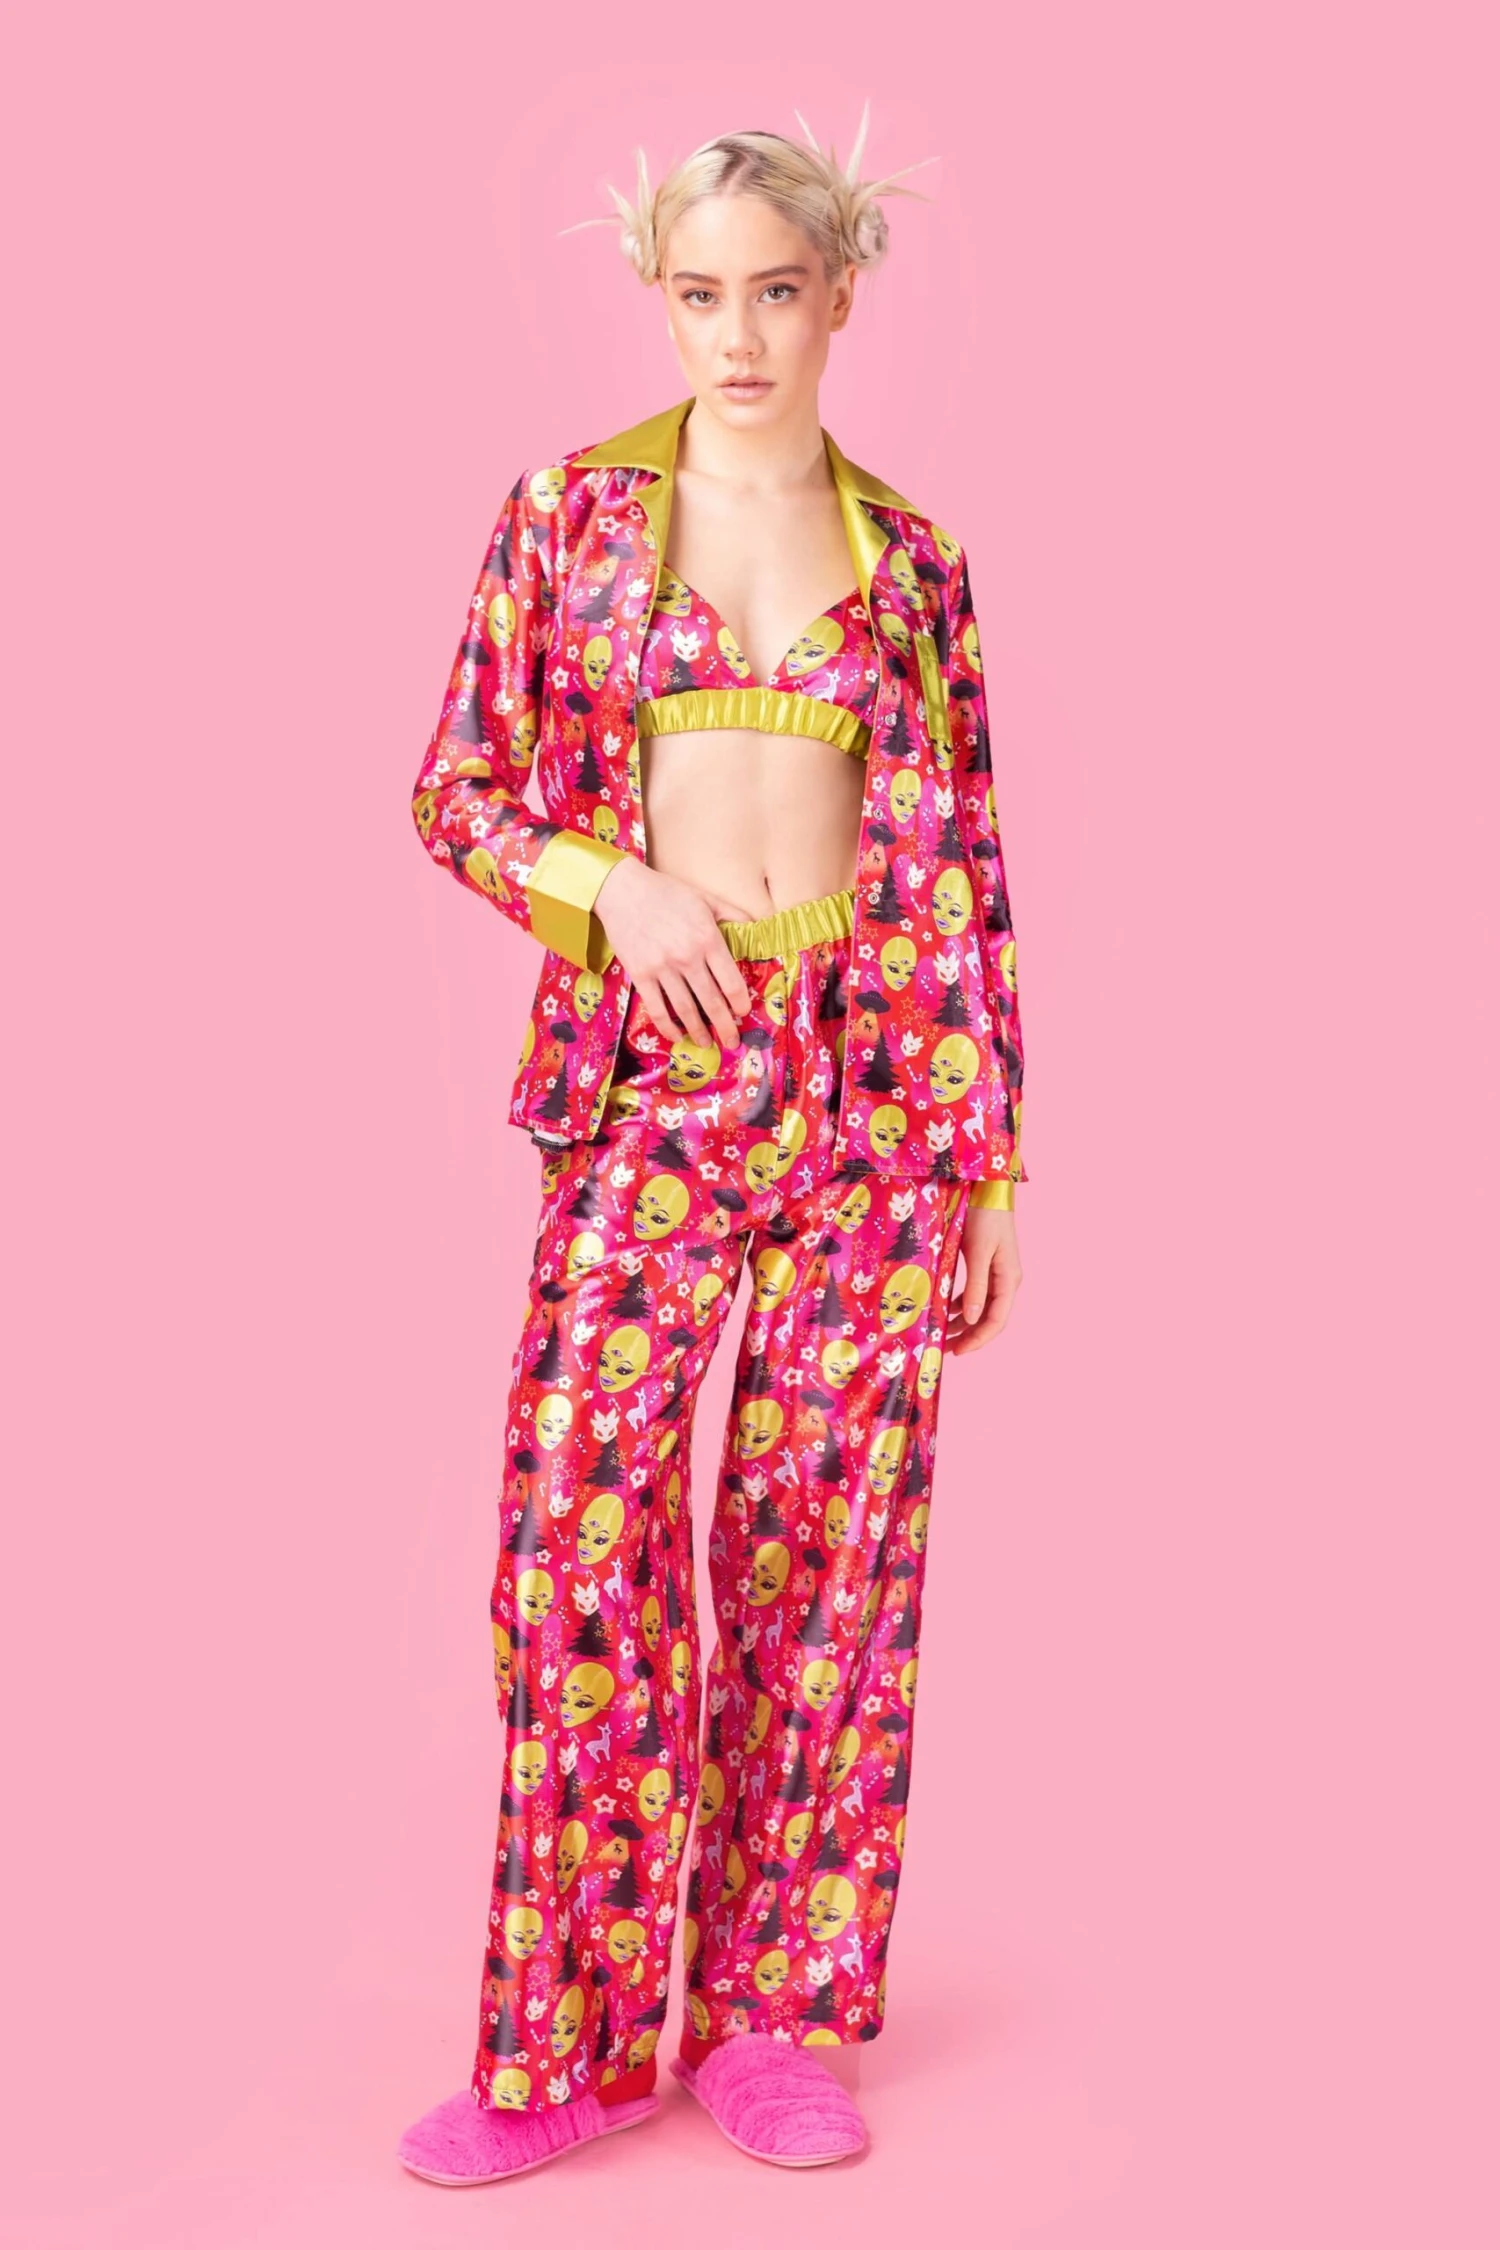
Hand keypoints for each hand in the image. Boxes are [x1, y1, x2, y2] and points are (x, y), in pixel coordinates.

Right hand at [594, 858, 755, 1051]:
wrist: (622, 890)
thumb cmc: (667, 893)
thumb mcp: (706, 899)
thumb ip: (733, 915)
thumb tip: (759, 927)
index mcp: (707, 939)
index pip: (731, 981)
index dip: (740, 1003)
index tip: (743, 1013)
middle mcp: (687, 957)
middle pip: (712, 1002)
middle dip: (725, 1026)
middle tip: (732, 1041)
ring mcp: (662, 968)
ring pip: (686, 1009)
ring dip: (698, 1031)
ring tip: (706, 1042)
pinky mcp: (640, 975)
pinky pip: (657, 1008)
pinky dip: (667, 1026)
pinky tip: (676, 1035)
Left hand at [947, 1204, 1021, 1354]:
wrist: (988, 1187)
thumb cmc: (984, 1216)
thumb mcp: (978, 1252)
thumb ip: (975, 1286)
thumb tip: (970, 1319)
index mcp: (1008, 1279)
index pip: (996, 1320)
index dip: (978, 1339)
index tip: (957, 1351)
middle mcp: (1006, 1280)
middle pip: (990, 1318)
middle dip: (969, 1336)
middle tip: (946, 1349)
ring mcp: (997, 1272)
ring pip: (981, 1307)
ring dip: (963, 1322)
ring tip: (942, 1333)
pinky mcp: (986, 1264)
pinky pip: (975, 1293)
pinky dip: (961, 1304)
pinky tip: (945, 1309)